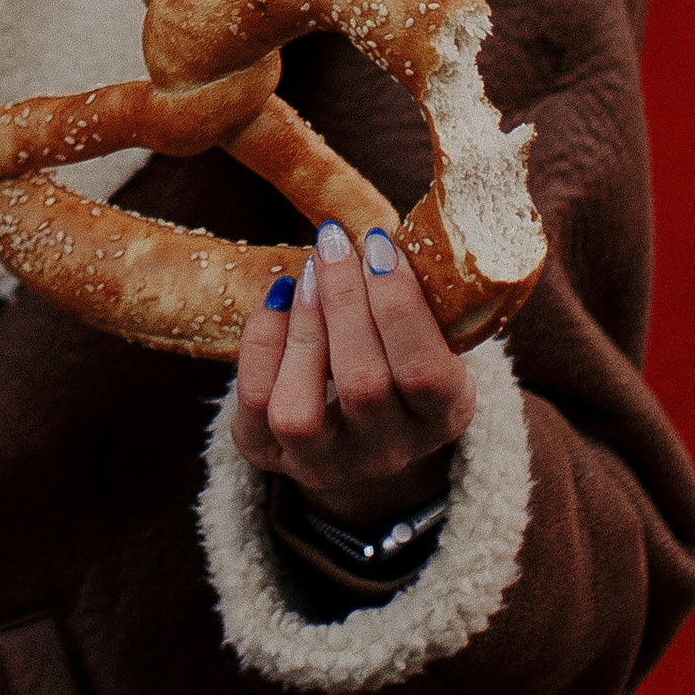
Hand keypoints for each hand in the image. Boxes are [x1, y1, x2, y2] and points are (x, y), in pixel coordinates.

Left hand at [230, 220, 477, 524]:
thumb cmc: (399, 352)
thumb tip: (376, 231)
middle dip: (343, 302)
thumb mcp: (428, 331)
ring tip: (306, 275)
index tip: (378, 244)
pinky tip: (278, 297)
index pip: (425, 373)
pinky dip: (261, 343)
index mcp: (440, 418)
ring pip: (299, 411)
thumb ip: (412, 294)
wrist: (362, 421)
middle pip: (362, 384)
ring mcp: (325, 464)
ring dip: (301, 330)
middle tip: (333, 244)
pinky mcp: (269, 455)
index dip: (400, 306)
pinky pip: (254, 404)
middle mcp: (386, 453)